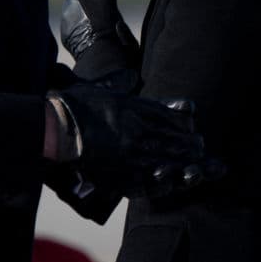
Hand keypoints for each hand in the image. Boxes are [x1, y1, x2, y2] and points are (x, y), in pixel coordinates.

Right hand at [49, 82, 206, 197]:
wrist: (56, 128)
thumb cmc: (77, 106)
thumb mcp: (105, 90)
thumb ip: (123, 85)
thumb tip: (131, 78)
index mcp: (136, 110)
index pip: (171, 119)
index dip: (185, 128)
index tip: (195, 133)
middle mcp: (138, 132)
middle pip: (174, 142)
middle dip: (192, 149)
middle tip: (204, 152)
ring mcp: (130, 156)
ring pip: (166, 162)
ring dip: (185, 166)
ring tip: (197, 169)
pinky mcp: (119, 175)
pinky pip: (146, 183)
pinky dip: (161, 183)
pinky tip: (171, 181)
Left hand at [60, 0, 140, 83]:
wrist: (99, 60)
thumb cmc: (104, 29)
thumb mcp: (108, 1)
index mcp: (74, 1)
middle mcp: (67, 13)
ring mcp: (67, 28)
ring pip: (76, 10)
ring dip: (87, 6)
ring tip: (103, 9)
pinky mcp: (69, 41)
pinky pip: (75, 25)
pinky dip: (85, 20)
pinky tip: (97, 25)